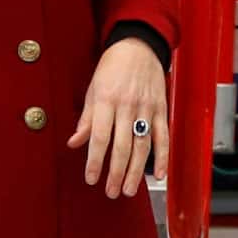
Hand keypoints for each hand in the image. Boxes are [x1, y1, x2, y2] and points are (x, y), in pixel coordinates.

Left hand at [69, 37, 168, 198]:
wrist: (139, 46)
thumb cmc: (112, 67)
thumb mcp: (93, 89)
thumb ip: (86, 119)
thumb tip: (74, 143)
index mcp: (107, 101)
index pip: (100, 138)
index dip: (95, 161)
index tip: (92, 178)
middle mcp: (127, 106)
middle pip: (122, 146)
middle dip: (116, 172)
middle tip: (111, 191)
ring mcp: (146, 109)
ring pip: (143, 146)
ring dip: (136, 171)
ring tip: (128, 189)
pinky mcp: (161, 109)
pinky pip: (163, 137)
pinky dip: (162, 157)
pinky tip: (158, 175)